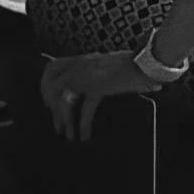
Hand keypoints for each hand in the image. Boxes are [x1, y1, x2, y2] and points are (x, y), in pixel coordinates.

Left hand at [40, 50, 162, 141]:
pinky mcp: (99, 87)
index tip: (47, 98)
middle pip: (52, 84)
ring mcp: (88, 75)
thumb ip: (96, 72)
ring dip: (63, 119)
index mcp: (84, 59)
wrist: (148, 61)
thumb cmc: (135, 64)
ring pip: (64, 99)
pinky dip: (82, 124)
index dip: (45, 83)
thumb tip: (88, 89)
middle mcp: (81, 65)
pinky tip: (84, 134)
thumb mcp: (109, 65)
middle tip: (55, 119)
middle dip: (50, 104)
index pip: (52, 66)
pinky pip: (84, 109)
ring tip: (67, 134)